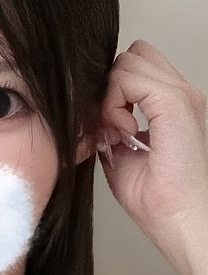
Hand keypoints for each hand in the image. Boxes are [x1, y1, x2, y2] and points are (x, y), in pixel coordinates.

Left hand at [99, 40, 207, 254]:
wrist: (179, 218)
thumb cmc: (157, 200)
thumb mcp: (122, 155)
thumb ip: (109, 128)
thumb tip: (92, 115)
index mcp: (173, 107)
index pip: (136, 69)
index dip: (114, 91)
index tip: (110, 128)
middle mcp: (181, 95)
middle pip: (133, 56)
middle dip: (112, 86)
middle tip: (112, 126)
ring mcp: (181, 95)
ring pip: (128, 60)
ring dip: (111, 94)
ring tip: (119, 132)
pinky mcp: (174, 101)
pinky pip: (126, 75)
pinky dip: (112, 101)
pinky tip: (121, 131)